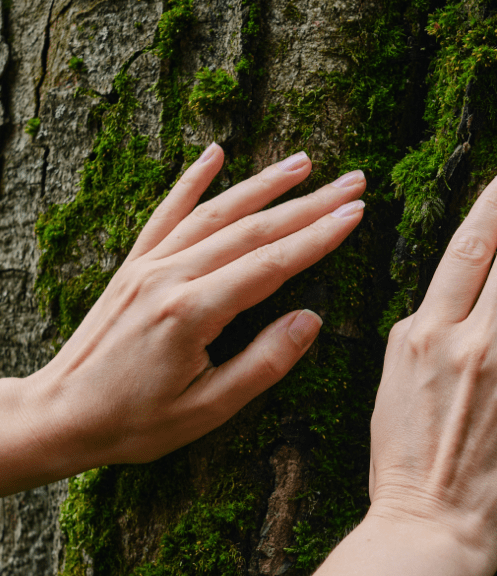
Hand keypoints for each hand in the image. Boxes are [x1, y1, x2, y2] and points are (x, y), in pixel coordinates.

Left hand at [1, 146, 365, 495]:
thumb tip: (311, 320)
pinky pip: (167, 214)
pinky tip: (214, 154)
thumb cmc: (135, 422)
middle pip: (251, 228)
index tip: (355, 214)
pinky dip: (192, 181)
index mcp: (192, 312)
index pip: (271, 263)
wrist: (62, 415)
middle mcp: (170, 276)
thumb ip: (263, 363)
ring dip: (262, 184)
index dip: (318, 237)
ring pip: (214, 212)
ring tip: (304, 163)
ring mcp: (148, 266)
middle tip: (352, 182)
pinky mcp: (132, 266)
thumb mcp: (208, 410)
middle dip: (308, 203)